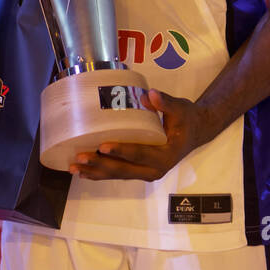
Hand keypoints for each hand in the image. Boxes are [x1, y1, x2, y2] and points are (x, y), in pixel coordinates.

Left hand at [69, 90, 206, 181]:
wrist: (195, 132)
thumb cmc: (186, 119)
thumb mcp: (180, 109)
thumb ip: (165, 103)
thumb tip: (150, 95)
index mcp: (165, 155)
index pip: (140, 154)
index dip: (121, 151)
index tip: (102, 146)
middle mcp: (155, 169)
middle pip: (124, 170)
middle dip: (100, 164)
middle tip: (80, 157)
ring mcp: (146, 173)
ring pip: (118, 175)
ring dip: (95, 172)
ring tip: (74, 167)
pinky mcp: (138, 171)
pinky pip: (117, 175)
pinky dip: (100, 174)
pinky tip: (83, 172)